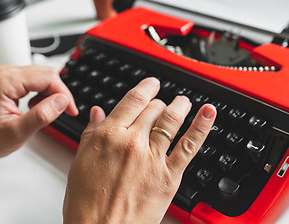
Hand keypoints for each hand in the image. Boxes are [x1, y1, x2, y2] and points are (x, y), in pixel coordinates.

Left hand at [0, 65, 77, 169]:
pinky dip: (45, 94)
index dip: (63, 93)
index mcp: (5, 82)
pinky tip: (39, 107)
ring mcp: (9, 76)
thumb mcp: (18, 132)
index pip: (46, 78)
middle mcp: (6, 74)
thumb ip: (41, 116)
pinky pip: (37, 81)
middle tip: (65, 111)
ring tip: (48, 112)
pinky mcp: (12, 81)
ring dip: (52, 94)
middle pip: (47, 74)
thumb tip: (62, 101)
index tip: (71, 109)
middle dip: (60, 93)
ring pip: (44, 77)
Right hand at [63, 77, 215, 223]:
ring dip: (180, 106)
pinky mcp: (169, 175)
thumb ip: (91, 133)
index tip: (151, 84)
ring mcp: (152, 157)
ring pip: (171, 120)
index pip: (132, 101)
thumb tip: (97, 113)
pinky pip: (188, 145)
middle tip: (162, 102)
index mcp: (108, 135)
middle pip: (153, 109)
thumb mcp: (80, 162)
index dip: (146, 88)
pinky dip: (201, 126)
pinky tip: (208, 113)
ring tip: (183, 101)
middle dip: (159, 102)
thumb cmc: (86, 204)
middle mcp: (131, 141)